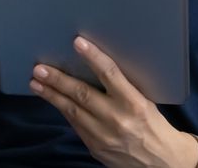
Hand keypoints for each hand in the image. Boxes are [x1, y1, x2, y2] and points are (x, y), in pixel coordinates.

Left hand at [30, 37, 197, 167]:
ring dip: (52, 95)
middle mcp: (117, 118)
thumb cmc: (153, 124)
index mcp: (133, 102)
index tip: (78, 42)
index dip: (92, 56)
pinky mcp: (94, 147)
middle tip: (40, 68)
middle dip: (58, 79)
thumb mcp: (145, 101)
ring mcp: (103, 135)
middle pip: (82, 93)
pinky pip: (75, 124)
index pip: (110, 73)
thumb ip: (122, 87)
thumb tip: (97, 65)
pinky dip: (63, 110)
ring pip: (72, 110)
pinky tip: (53, 99)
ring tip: (36, 83)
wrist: (160, 162)